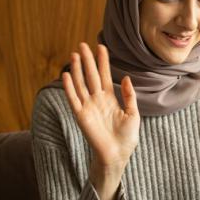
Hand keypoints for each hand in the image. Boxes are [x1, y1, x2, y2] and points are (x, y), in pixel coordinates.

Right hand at [62, 42, 140, 168]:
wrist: (118, 154)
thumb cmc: (127, 137)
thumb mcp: (133, 114)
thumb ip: (129, 96)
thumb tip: (126, 77)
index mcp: (110, 99)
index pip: (104, 75)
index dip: (103, 61)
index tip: (101, 46)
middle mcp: (97, 100)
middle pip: (91, 75)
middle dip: (87, 60)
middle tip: (83, 45)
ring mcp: (88, 107)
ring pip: (80, 84)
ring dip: (77, 70)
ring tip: (74, 55)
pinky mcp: (81, 115)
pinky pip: (73, 99)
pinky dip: (69, 87)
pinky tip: (66, 75)